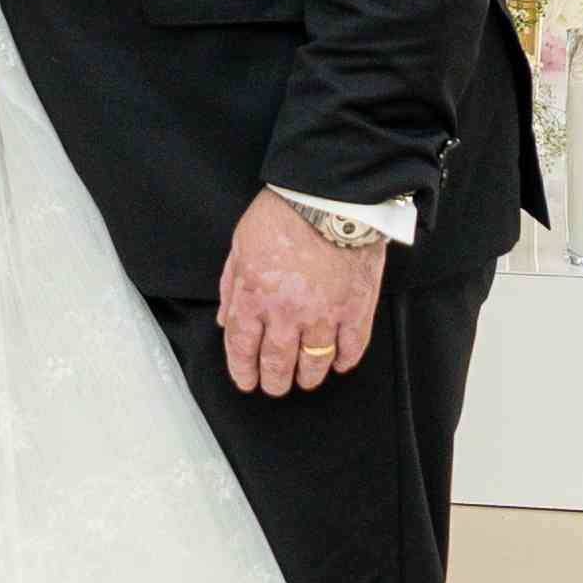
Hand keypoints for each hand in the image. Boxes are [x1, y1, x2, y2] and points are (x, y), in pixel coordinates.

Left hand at [216, 188, 383, 400]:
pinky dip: (344, 360)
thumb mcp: (241, 243)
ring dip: (308, 376)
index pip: (242, 348)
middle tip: (275, 386)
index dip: (242, 371)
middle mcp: (286, 314)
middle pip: (277, 364)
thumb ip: (231, 285)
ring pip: (314, 364)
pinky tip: (338, 362)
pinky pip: (351, 348)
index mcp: (253, 297)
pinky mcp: (356, 310)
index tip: (246, 381)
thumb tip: (226, 319)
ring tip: (306, 379)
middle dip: (274, 381)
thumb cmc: (284, 213)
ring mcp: (323, 316)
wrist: (331, 197)